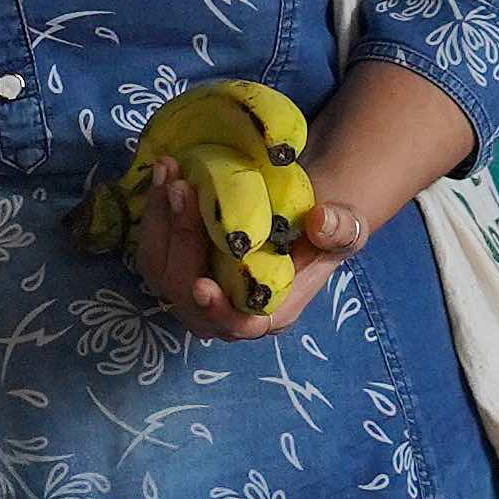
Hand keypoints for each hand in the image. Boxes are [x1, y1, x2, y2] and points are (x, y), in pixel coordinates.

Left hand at [130, 151, 369, 343]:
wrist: (298, 214)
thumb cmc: (324, 232)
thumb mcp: (346, 228)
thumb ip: (340, 230)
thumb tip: (320, 222)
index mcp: (269, 311)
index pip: (238, 325)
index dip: (217, 311)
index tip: (202, 285)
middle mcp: (225, 310)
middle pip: (186, 292)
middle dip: (182, 239)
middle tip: (183, 190)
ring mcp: (195, 290)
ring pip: (161, 269)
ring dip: (161, 220)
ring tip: (170, 174)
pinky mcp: (175, 264)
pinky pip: (152, 246)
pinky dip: (154, 210)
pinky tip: (164, 174)